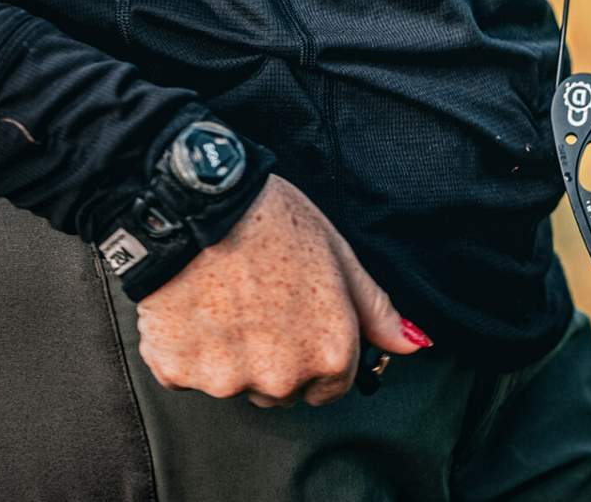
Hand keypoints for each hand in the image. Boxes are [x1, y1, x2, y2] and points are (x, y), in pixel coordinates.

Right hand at [133, 173, 430, 408]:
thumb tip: (412, 343)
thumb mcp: (337, 253)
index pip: (332, 385)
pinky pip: (189, 374)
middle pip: (283, 389)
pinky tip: (194, 304)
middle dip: (275, 356)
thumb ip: (374, 309)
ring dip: (232, 355)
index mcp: (328, 352)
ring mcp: (227, 380)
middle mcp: (281, 378)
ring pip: (236, 383)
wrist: (199, 202)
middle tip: (261, 300)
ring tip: (225, 297)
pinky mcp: (178, 372)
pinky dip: (190, 348)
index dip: (317, 349)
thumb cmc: (271, 219)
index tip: (299, 318)